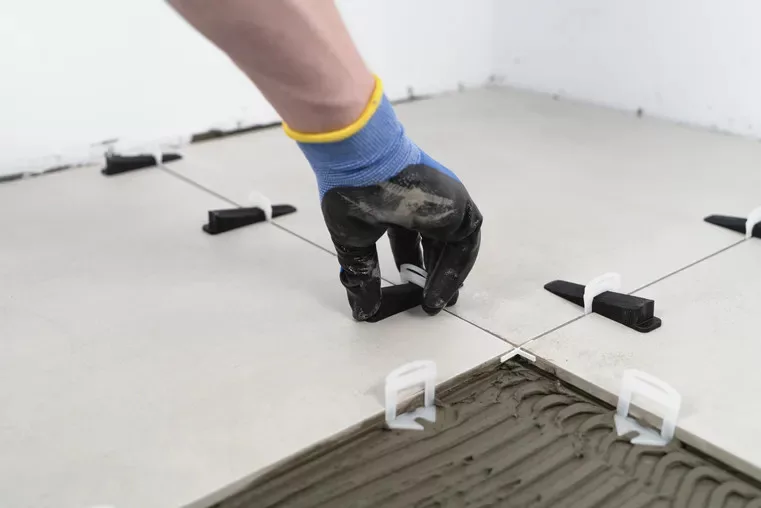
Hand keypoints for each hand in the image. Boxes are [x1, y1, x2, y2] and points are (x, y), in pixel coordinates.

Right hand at [321, 157, 481, 320]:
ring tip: (432, 304)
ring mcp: (445, 201)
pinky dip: (453, 271)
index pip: (411, 236)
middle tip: (428, 300)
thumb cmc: (352, 194)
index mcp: (400, 201)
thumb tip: (362, 310)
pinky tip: (438, 292)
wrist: (361, 162)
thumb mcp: (353, 241)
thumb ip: (360, 274)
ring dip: (444, 276)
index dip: (411, 262)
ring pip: (454, 245)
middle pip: (437, 242)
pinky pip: (464, 245)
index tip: (407, 285)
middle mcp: (426, 200)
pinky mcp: (459, 205)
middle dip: (433, 272)